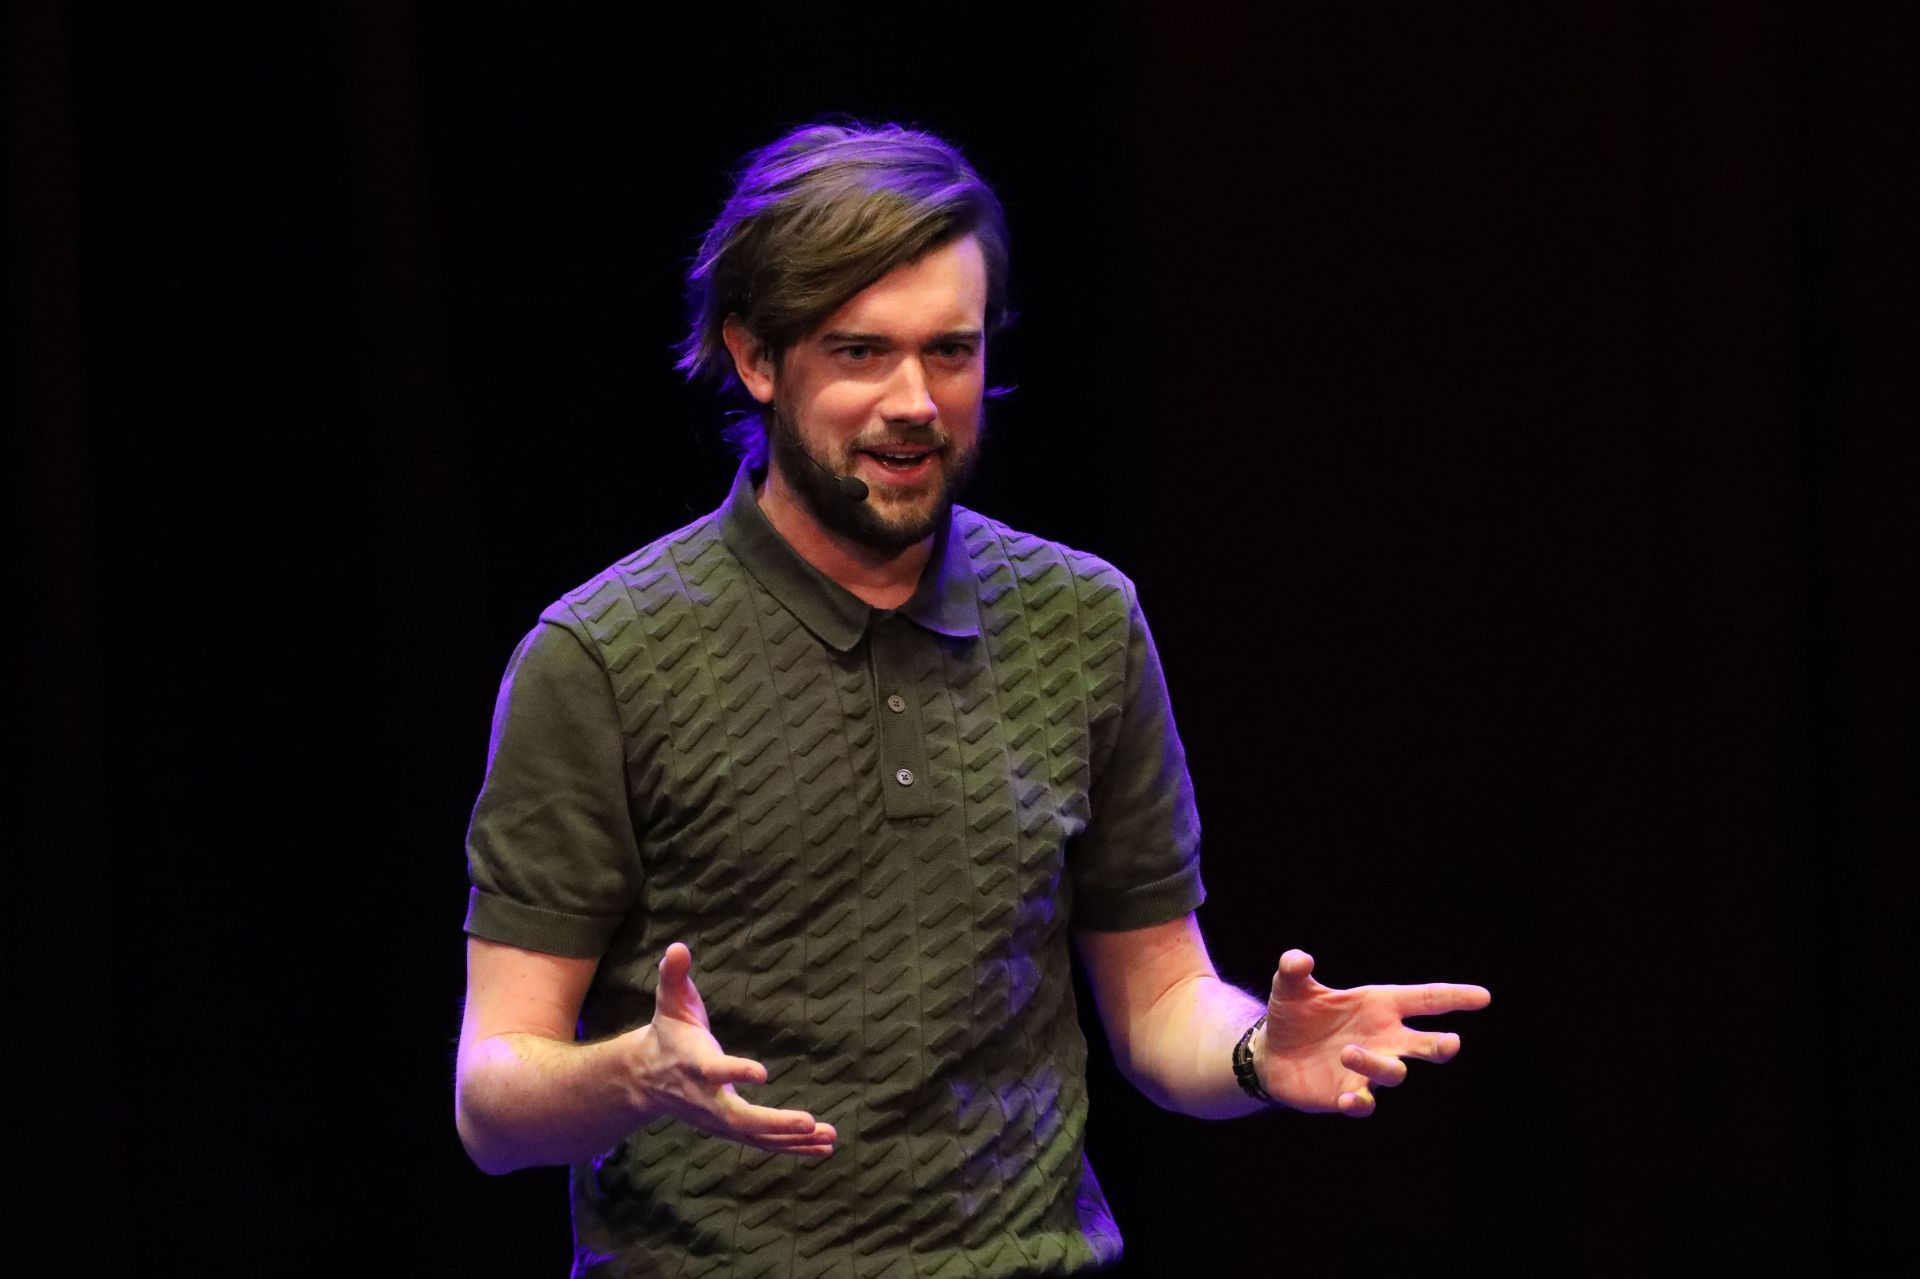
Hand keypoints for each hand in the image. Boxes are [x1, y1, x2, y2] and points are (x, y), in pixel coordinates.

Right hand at [632, 942, 835, 1155]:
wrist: (646, 1079)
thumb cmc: (668, 1033)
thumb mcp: (669, 1001)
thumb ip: (673, 975)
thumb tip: (677, 947)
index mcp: (695, 1065)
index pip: (715, 1072)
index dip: (736, 1072)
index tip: (763, 1072)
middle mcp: (707, 1100)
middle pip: (740, 1119)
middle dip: (775, 1123)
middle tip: (809, 1122)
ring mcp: (719, 1121)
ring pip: (757, 1137)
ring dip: (793, 1141)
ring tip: (830, 1138)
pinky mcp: (730, 1129)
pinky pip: (763, 1143)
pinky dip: (792, 1148)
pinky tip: (823, 1148)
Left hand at [1255, 948, 1489, 1117]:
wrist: (1273, 1053)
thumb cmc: (1293, 1015)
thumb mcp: (1289, 987)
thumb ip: (1293, 969)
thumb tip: (1299, 959)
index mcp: (1379, 1006)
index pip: (1424, 1000)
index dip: (1454, 997)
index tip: (1483, 997)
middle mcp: (1383, 1038)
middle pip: (1424, 1044)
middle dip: (1439, 1045)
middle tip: (1450, 1043)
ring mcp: (1369, 1069)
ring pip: (1394, 1072)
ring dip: (1377, 1064)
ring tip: (1348, 1052)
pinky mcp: (1350, 1094)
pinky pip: (1365, 1103)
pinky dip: (1360, 1102)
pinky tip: (1348, 1099)